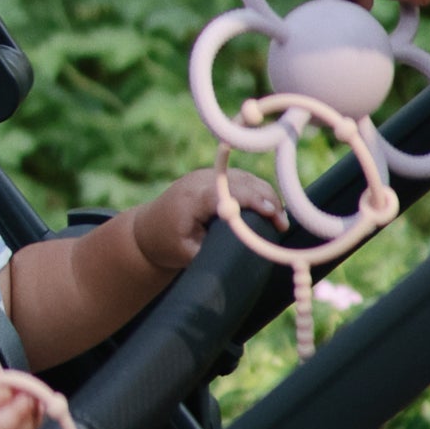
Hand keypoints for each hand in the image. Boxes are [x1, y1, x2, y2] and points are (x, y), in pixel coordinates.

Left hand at [129, 167, 278, 275]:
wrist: (147, 230)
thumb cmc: (167, 244)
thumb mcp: (189, 254)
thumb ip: (215, 249)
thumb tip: (247, 249)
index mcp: (193, 197)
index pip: (230, 192)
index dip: (255, 201)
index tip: (275, 216)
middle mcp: (201, 179)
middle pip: (243, 181)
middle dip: (267, 199)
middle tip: (282, 225)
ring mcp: (207, 174)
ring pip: (246, 178)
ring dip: (265, 195)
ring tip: (279, 219)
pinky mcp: (214, 176)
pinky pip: (241, 179)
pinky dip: (257, 191)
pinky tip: (269, 208)